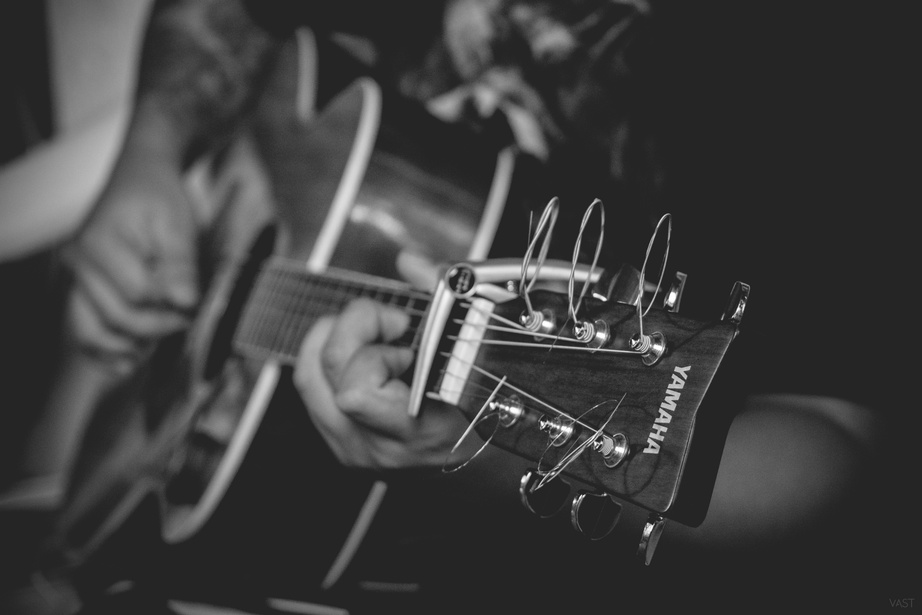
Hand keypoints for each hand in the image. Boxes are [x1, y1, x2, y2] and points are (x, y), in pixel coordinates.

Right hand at [62, 142, 201, 374]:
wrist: (139, 178)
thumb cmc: (158, 196)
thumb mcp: (177, 222)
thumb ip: (181, 263)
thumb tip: (185, 301)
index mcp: (99, 244)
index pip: (138, 294)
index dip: (171, 305)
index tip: (195, 303)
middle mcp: (78, 265)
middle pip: (117, 318)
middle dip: (157, 326)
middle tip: (185, 320)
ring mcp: (75, 280)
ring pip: (91, 333)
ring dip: (128, 345)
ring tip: (159, 339)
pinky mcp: (81, 292)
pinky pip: (84, 332)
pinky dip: (107, 350)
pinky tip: (132, 358)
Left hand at [294, 298, 470, 469]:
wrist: (482, 472)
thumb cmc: (487, 412)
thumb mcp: (478, 356)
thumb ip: (445, 299)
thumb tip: (410, 262)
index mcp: (414, 432)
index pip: (356, 392)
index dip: (374, 352)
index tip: (406, 338)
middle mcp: (376, 447)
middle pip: (327, 373)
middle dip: (355, 328)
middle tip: (391, 326)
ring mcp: (353, 451)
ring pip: (308, 379)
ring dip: (336, 342)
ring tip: (374, 339)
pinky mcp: (340, 447)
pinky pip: (313, 392)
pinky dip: (332, 363)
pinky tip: (364, 357)